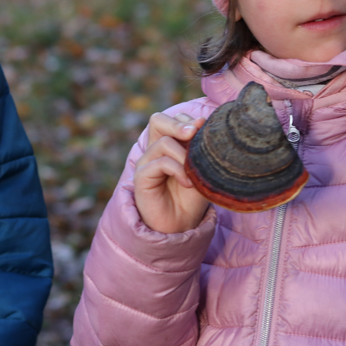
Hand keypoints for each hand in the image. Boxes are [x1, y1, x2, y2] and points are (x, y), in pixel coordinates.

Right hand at [133, 112, 209, 233]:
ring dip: (184, 155)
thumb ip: (200, 147)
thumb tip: (202, 121)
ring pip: (163, 142)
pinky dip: (178, 170)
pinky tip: (188, 183)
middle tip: (195, 133)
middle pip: (158, 120)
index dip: (188, 120)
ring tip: (194, 172)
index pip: (172, 119)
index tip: (204, 129)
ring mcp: (146, 162)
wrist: (181, 226)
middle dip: (178, 123)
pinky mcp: (141, 177)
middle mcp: (154, 150)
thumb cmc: (192, 197)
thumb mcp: (201, 169)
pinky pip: (160, 162)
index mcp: (168, 144)